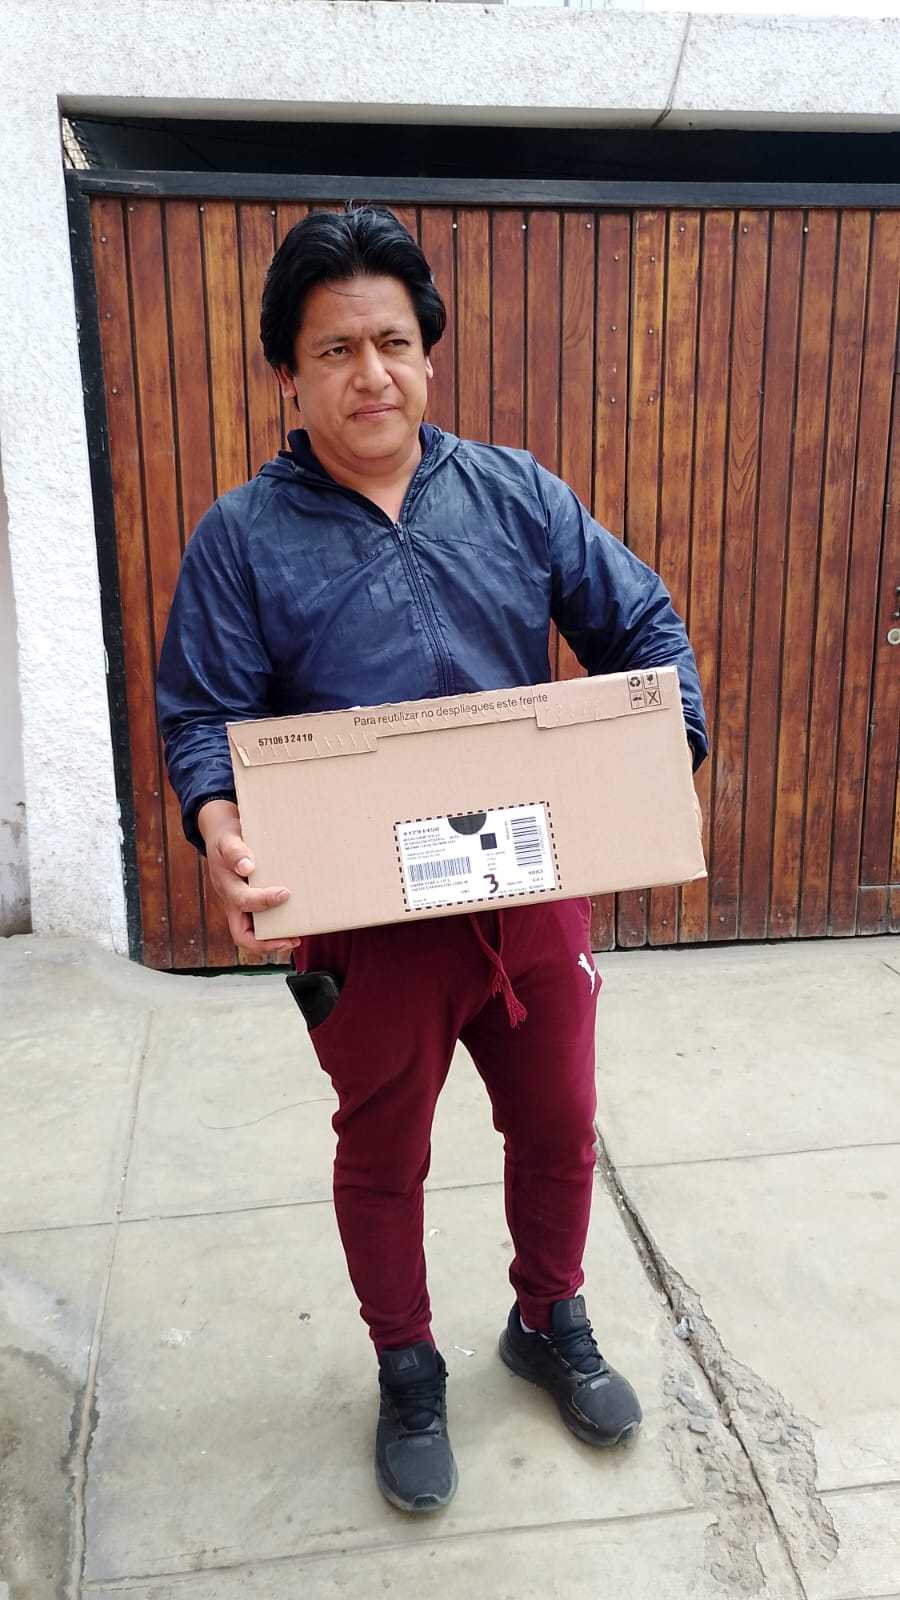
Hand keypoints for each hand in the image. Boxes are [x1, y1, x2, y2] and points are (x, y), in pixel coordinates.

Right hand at [198, 799, 302, 957]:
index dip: (262, 902)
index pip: (243, 901)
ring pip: (253, 934)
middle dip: (265, 943)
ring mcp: (241, 906)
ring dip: (273, 940)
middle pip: (242, 935)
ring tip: (297, 938)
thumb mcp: (228, 840)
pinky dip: (277, 927)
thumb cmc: (227, 840)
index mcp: (227, 887)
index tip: (285, 893)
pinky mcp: (251, 905)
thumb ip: (236, 852)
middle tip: (292, 940)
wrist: (222, 839)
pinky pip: (262, 923)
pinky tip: (295, 922)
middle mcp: (233, 902)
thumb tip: (248, 867)